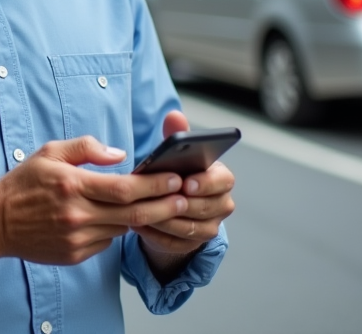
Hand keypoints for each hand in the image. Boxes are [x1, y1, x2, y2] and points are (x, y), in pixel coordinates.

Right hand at [0, 135, 189, 265]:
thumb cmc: (24, 183)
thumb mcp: (49, 152)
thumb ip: (86, 147)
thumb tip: (120, 154)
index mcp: (73, 185)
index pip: (125, 187)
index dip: (154, 184)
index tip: (174, 178)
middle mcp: (77, 214)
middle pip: (133, 213)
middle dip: (164, 205)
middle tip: (183, 197)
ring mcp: (77, 238)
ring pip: (122, 228)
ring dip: (143, 218)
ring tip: (160, 206)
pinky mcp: (75, 254)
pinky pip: (107, 242)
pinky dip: (116, 230)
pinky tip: (118, 219)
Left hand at [133, 111, 235, 257]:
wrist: (171, 203)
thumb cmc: (175, 172)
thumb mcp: (176, 153)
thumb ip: (177, 135)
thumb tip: (174, 116)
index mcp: (221, 179)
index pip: (222, 180)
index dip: (206, 183)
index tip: (186, 182)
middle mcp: (221, 204)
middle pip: (206, 207)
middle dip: (180, 203)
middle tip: (159, 199)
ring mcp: (210, 226)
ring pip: (189, 227)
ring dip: (165, 219)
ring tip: (142, 210)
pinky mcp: (194, 244)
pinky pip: (176, 242)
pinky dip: (157, 234)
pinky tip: (139, 225)